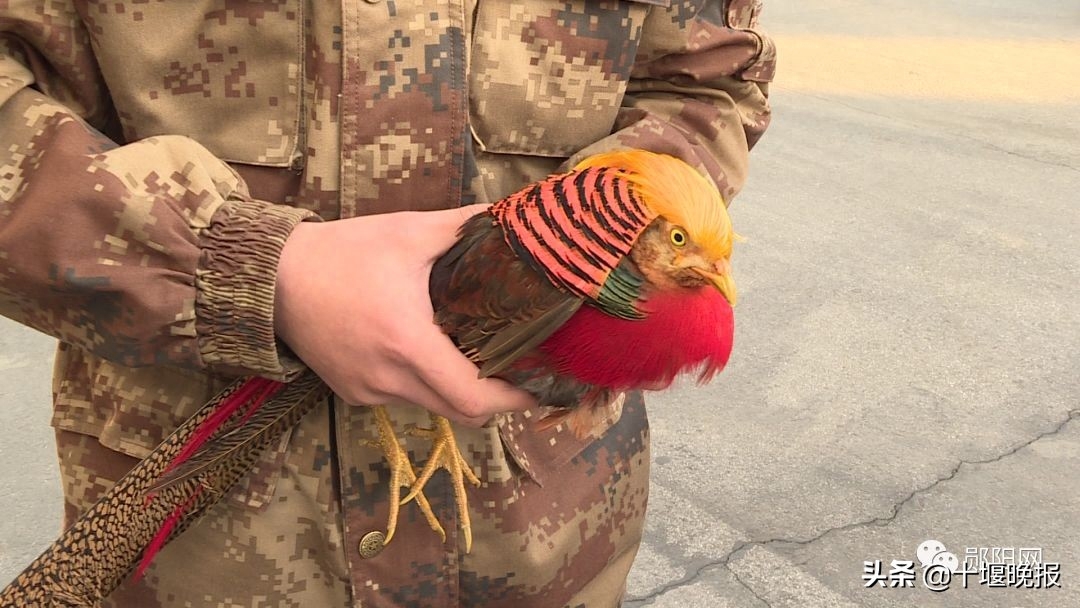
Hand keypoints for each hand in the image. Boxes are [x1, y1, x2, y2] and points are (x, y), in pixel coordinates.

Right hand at [273, 204, 535, 424]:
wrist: (271, 277)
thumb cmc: (343, 252)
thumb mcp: (408, 232)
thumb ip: (464, 227)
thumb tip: (512, 216)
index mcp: (408, 343)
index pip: (471, 395)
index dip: (511, 398)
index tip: (538, 386)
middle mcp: (389, 378)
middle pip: (459, 412)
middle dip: (494, 400)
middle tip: (517, 373)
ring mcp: (367, 391)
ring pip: (430, 406)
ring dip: (456, 389)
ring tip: (475, 356)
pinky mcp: (352, 393)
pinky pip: (402, 398)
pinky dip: (423, 384)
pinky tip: (426, 352)